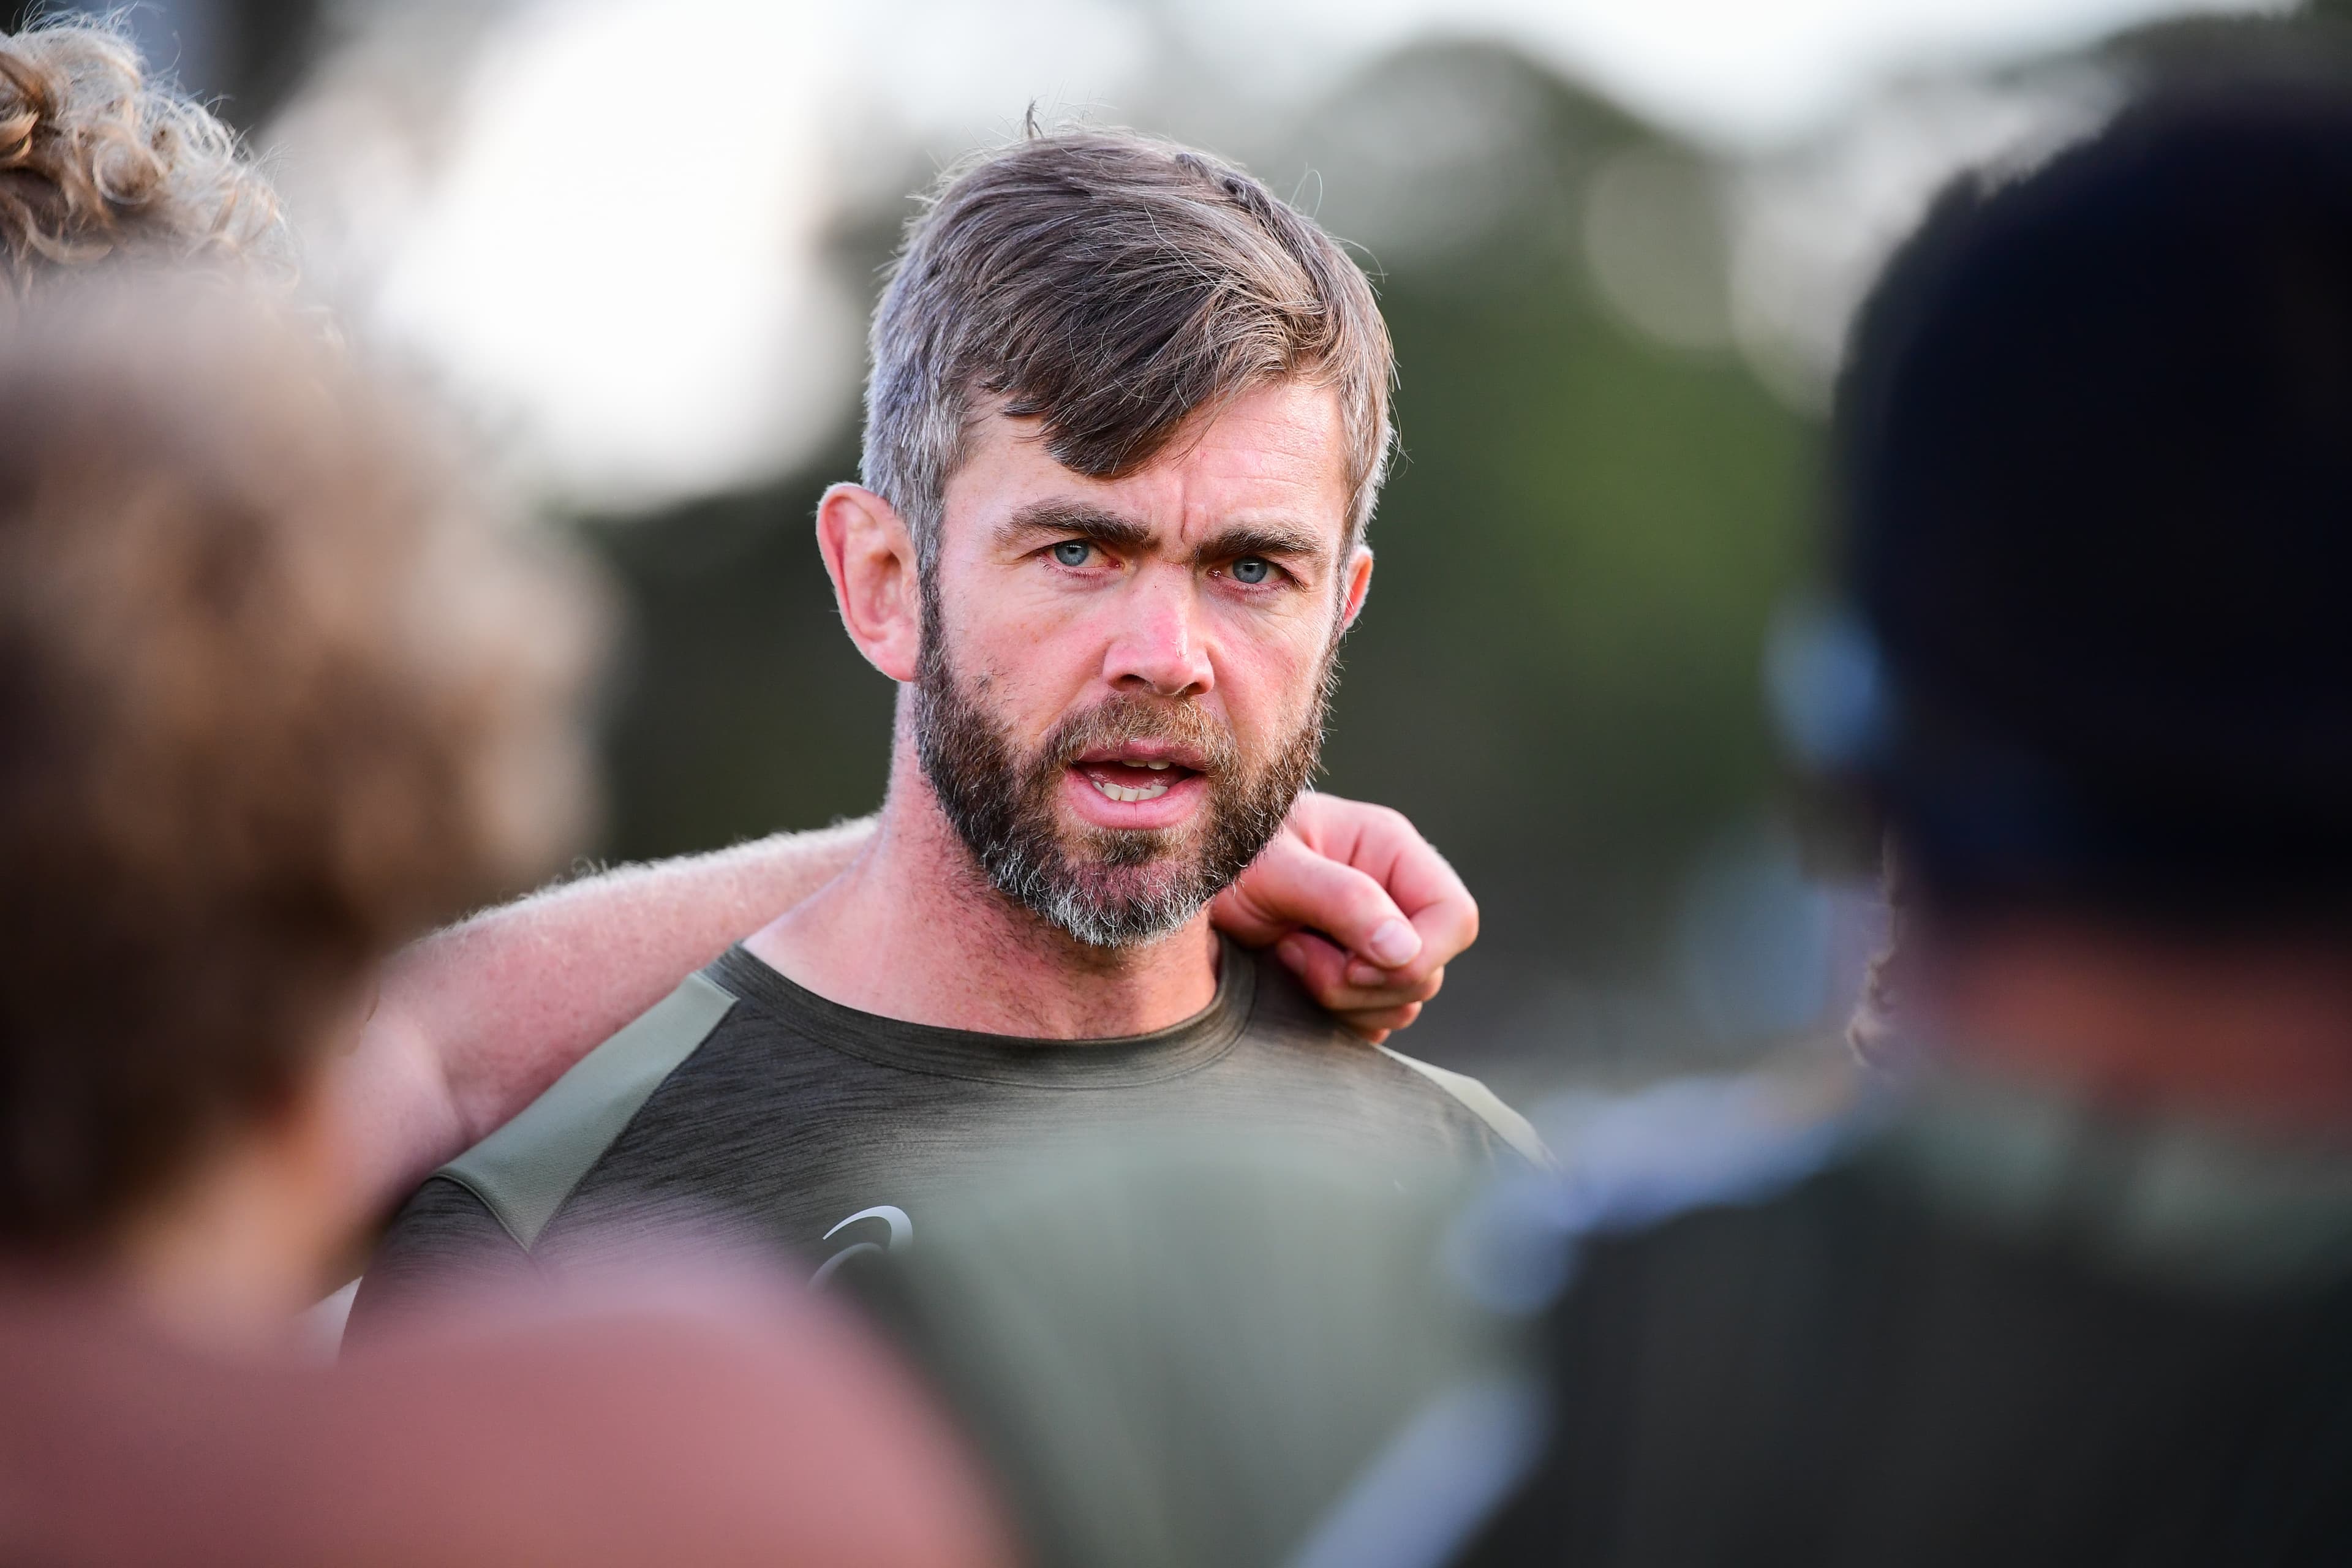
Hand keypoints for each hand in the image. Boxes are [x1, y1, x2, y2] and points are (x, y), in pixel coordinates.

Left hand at [1212, 792, 1477, 1042]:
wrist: (1183, 883)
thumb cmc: (1228, 856)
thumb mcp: (1274, 869)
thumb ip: (1342, 900)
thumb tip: (1404, 950)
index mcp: (1390, 852)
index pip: (1455, 918)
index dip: (1418, 955)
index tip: (1353, 963)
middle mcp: (1394, 896)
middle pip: (1427, 972)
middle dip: (1362, 982)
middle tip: (1295, 953)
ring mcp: (1376, 940)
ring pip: (1402, 1004)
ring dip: (1342, 999)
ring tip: (1288, 957)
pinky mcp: (1354, 976)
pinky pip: (1373, 1021)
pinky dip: (1335, 1017)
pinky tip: (1293, 981)